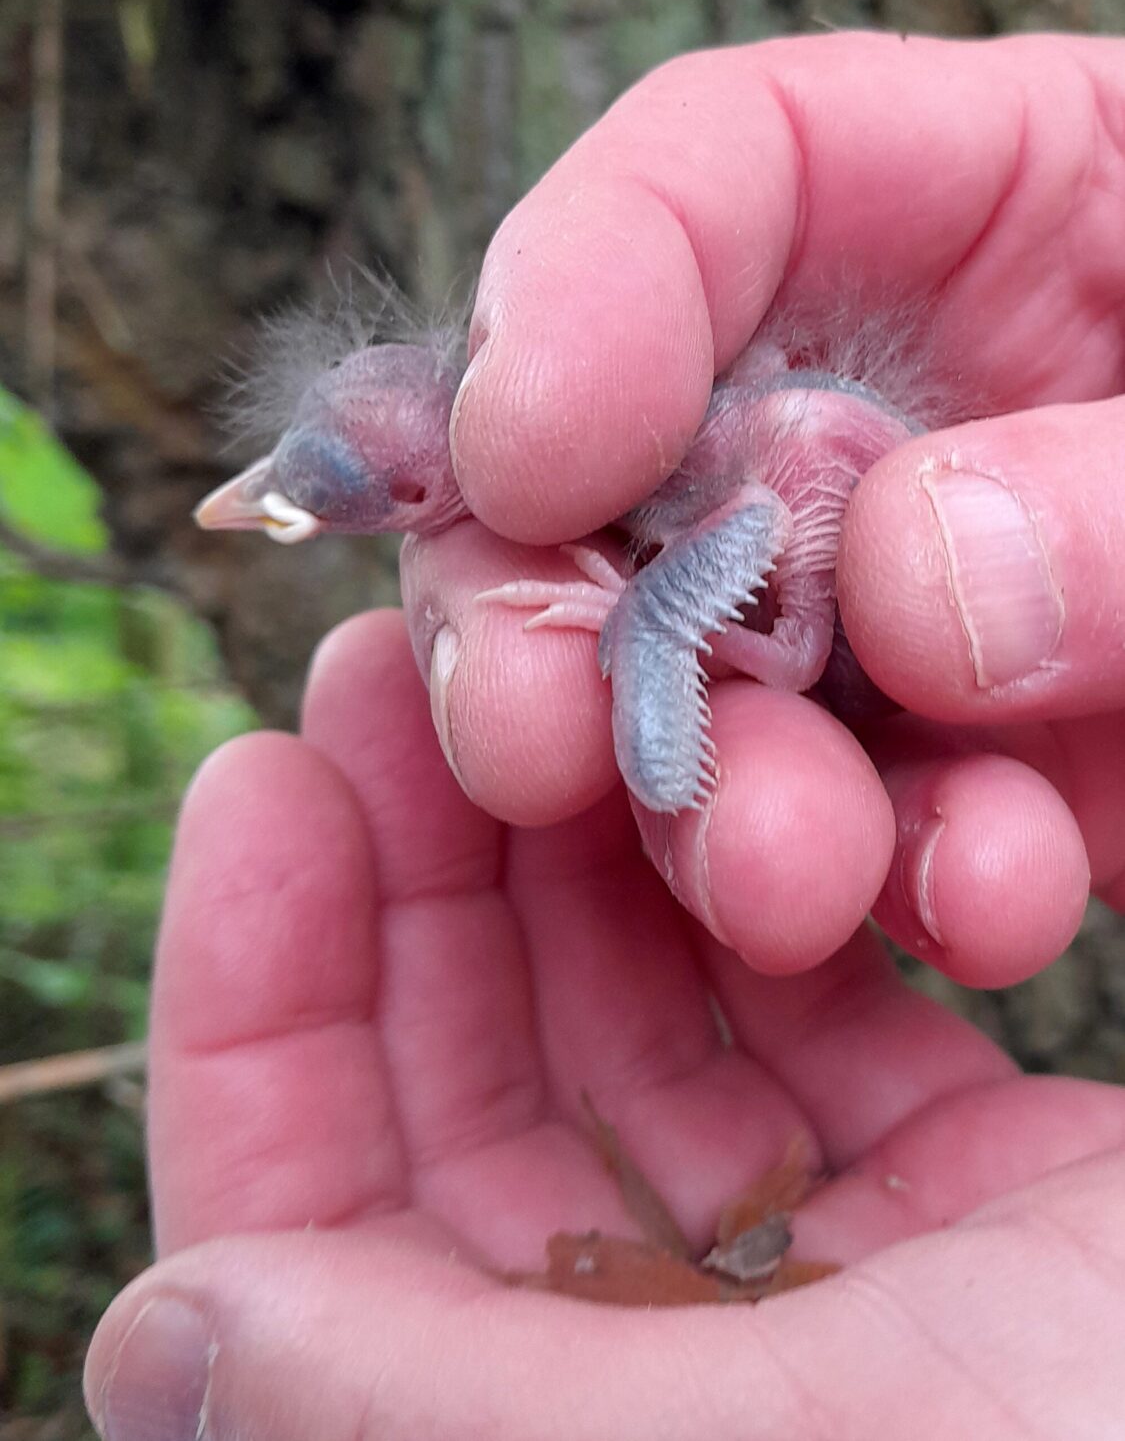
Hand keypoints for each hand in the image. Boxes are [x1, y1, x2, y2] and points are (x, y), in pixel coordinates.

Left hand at [83, 612, 1124, 1439]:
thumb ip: (419, 1427)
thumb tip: (157, 1337)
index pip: (313, 1234)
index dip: (268, 1002)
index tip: (260, 777)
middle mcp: (676, 1393)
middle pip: (477, 1097)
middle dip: (431, 873)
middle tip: (400, 667)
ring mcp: (835, 1303)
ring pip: (646, 1036)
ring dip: (596, 853)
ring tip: (558, 665)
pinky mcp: (986, 1218)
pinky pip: (829, 1025)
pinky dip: (786, 898)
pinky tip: (754, 769)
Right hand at [400, 31, 1124, 987]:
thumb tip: (910, 587)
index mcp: (1030, 203)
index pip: (725, 177)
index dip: (585, 287)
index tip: (524, 452)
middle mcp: (923, 399)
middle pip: (643, 459)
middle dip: (572, 602)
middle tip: (546, 729)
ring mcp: (920, 594)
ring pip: (710, 671)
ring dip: (714, 784)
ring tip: (780, 870)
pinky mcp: (958, 757)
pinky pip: (849, 814)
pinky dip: (887, 873)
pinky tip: (977, 899)